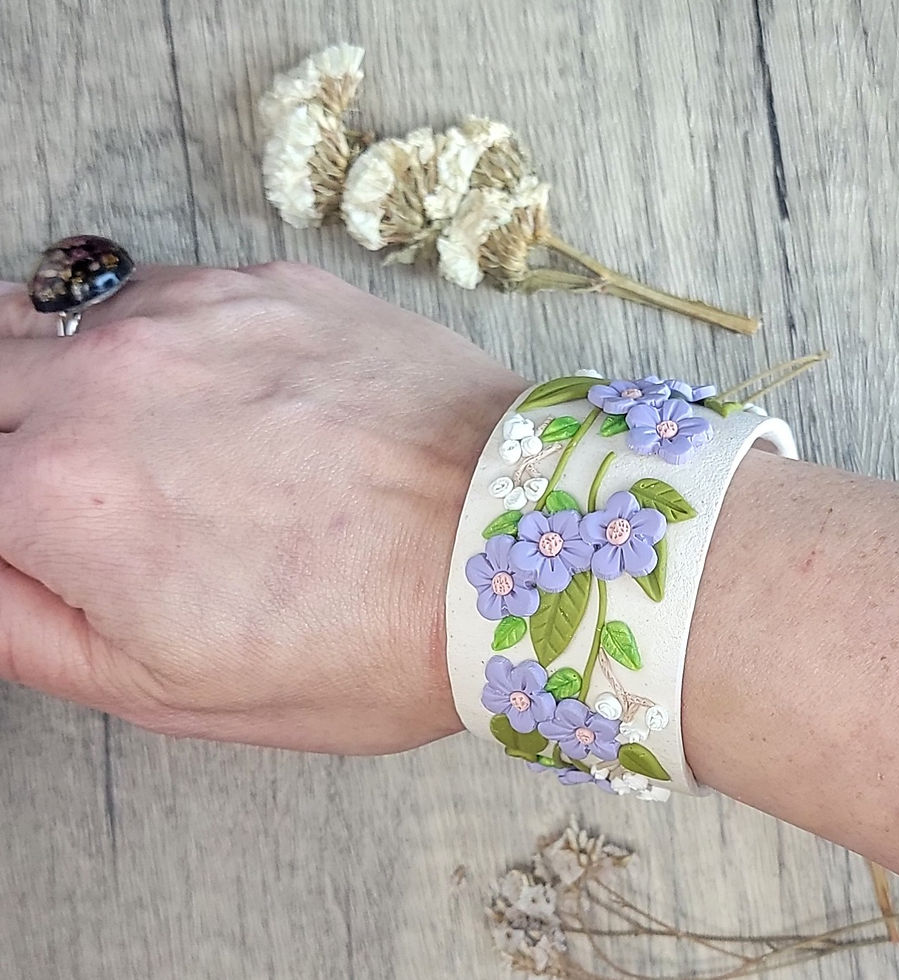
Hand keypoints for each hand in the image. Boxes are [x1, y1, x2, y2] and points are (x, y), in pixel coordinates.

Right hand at [0, 263, 524, 752]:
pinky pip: (155, 291)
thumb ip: (23, 623)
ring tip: (121, 438)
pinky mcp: (270, 284)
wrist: (508, 545)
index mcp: (62, 498)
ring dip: (53, 372)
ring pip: (49, 314)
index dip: (3, 514)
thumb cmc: (363, 639)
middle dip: (6, 432)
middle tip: (59, 486)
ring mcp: (193, 313)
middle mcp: (108, 379)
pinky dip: (145, 337)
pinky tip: (204, 391)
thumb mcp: (169, 688)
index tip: (38, 533)